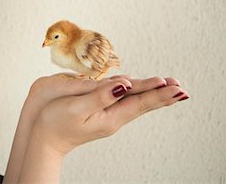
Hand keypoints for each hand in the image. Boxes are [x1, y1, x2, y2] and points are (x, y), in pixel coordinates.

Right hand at [29, 75, 187, 155]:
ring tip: (166, 90)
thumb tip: (124, 85)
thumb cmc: (55, 122)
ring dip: (151, 95)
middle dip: (161, 95)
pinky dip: (136, 97)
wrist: (44, 140)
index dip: (157, 93)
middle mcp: (112, 118)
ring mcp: (107, 118)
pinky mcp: (100, 115)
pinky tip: (137, 94)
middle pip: (142, 104)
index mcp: (109, 116)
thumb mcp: (77, 108)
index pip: (140, 102)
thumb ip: (101, 96)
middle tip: (181, 88)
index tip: (176, 86)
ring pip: (134, 103)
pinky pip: (123, 103)